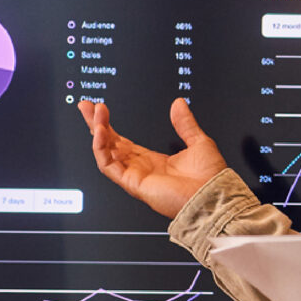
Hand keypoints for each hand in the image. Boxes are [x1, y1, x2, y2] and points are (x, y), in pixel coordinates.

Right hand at [78, 97, 229, 218]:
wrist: (214, 197)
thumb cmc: (210, 178)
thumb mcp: (198, 142)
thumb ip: (185, 123)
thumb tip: (178, 103)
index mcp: (153, 161)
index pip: (122, 141)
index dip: (110, 125)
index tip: (100, 108)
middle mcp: (140, 168)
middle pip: (110, 144)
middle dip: (96, 125)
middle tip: (86, 106)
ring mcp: (134, 176)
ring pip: (106, 153)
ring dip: (97, 132)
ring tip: (95, 113)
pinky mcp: (133, 183)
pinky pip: (109, 166)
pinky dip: (101, 149)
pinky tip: (100, 132)